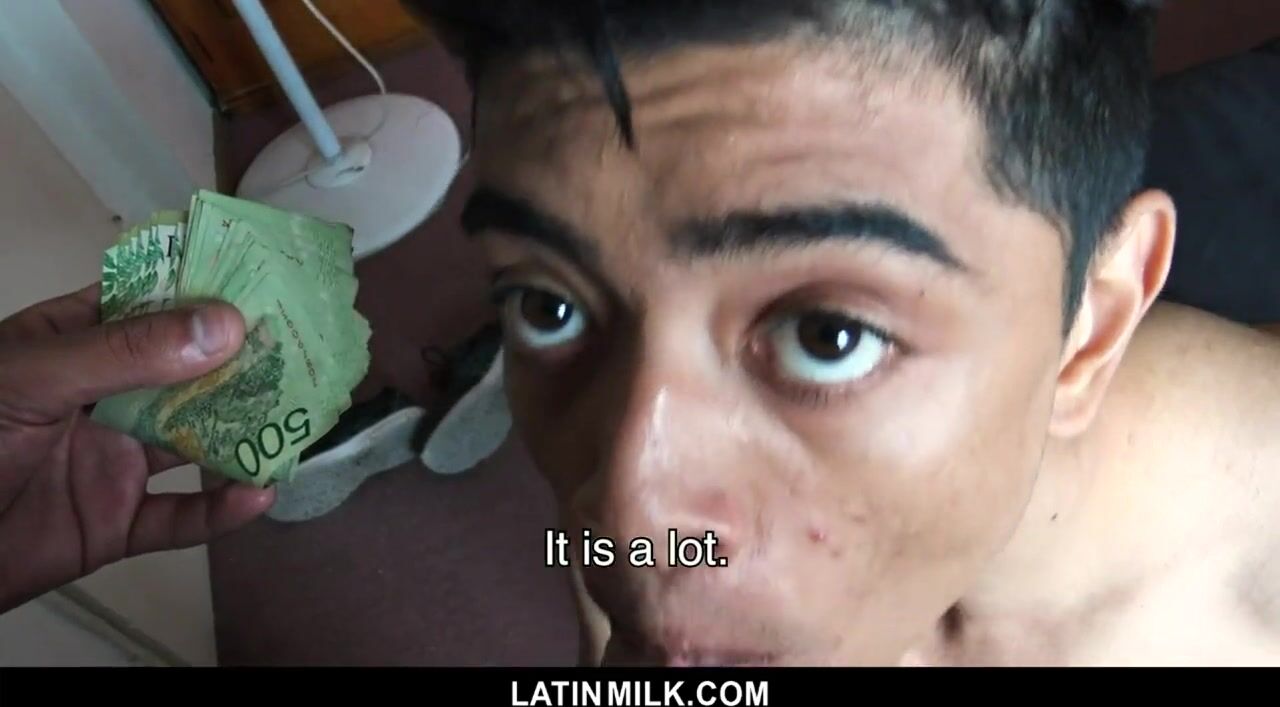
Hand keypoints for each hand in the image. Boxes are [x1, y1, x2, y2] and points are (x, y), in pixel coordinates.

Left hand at [0, 284, 274, 612]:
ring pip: (196, 443)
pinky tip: (258, 494)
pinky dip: (220, 513)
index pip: (152, 303)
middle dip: (247, 364)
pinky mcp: (116, 524)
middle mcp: (103, 398)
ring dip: (246, 435)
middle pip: (189, 374)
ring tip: (301, 421)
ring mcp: (112, 461)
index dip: (210, 289)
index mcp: (75, 345)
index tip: (273, 279)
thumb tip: (225, 325)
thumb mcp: (31, 378)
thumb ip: (125, 352)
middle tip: (308, 352)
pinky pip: (180, 518)